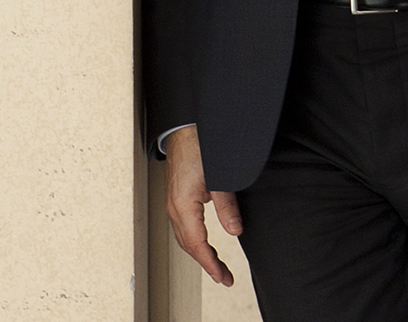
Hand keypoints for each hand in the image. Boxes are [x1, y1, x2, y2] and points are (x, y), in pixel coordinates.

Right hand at [163, 126, 240, 286]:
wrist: (185, 129)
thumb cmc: (201, 148)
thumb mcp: (220, 178)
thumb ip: (227, 207)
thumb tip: (234, 231)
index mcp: (183, 206)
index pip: (197, 245)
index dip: (211, 264)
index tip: (223, 277)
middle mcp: (174, 209)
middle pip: (189, 246)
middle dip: (207, 264)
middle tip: (225, 277)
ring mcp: (173, 205)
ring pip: (185, 239)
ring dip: (201, 254)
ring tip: (217, 268)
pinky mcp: (176, 199)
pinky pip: (184, 228)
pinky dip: (195, 242)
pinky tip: (204, 246)